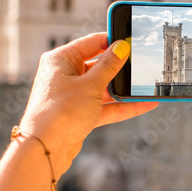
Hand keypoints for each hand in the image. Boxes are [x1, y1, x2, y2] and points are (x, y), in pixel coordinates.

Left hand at [19, 33, 156, 174]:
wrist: (45, 149)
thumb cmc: (60, 112)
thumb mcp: (91, 84)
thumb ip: (109, 65)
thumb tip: (121, 47)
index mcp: (60, 59)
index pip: (91, 42)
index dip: (112, 41)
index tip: (132, 41)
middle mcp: (64, 75)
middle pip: (98, 65)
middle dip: (120, 68)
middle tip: (142, 64)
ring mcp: (72, 95)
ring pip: (102, 87)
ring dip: (122, 89)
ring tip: (146, 85)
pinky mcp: (79, 114)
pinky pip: (104, 106)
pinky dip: (122, 106)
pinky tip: (143, 104)